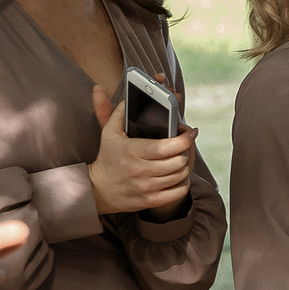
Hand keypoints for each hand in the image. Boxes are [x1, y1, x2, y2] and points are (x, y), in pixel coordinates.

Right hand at [87, 84, 196, 215]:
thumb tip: (99, 88)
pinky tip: (177, 175)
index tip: (191, 132)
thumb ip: (114, 111)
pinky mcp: (149, 201)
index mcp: (132, 151)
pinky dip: (182, 182)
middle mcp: (139, 170)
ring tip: (179, 158)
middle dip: (185, 152)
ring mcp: (145, 187)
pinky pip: (178, 191)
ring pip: (180, 175)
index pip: (167, 147)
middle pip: (178, 161)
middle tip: (183, 146)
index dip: (184, 139)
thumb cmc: (108, 156)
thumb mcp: (109, 133)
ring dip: (184, 166)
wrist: (97, 189)